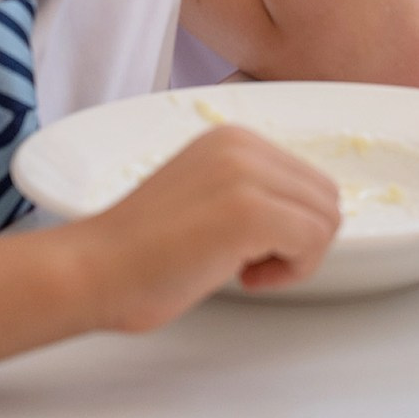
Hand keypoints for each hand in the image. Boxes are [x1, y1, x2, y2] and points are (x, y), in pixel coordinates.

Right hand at [75, 125, 343, 331]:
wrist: (91, 270)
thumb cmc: (138, 254)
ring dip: (298, 257)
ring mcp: (247, 174)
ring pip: (328, 219)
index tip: (245, 248)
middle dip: (301, 241)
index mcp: (233, 139)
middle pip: (326, 197)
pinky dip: (292, 271)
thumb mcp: (207, 199)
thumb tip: (308, 218)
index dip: (290, 227)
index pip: (307, 182)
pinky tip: (245, 278)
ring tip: (245, 270)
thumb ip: (252, 194)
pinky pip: (315, 241)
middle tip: (250, 265)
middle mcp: (243, 144)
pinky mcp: (250, 211)